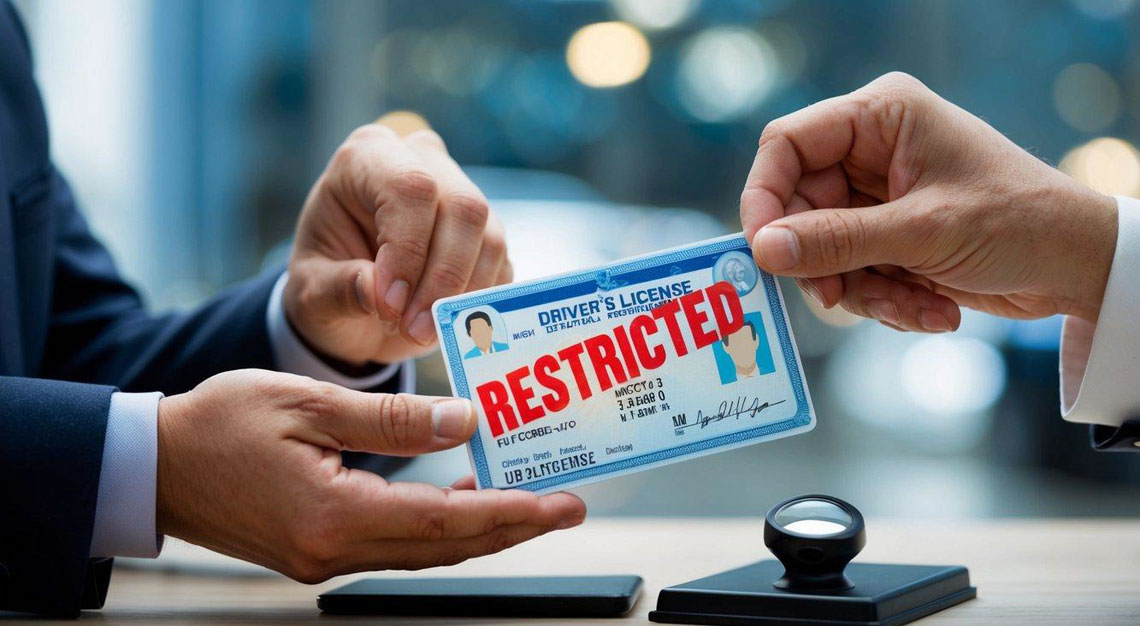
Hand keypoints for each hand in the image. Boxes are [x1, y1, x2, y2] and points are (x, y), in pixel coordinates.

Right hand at [155, 370, 583, 581]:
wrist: (152, 464)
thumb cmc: (218, 424)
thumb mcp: (308, 404)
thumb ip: (392, 418)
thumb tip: (464, 422)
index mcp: (335, 515)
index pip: (447, 523)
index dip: (512, 514)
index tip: (561, 506)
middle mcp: (335, 551)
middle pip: (446, 548)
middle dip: (512, 527)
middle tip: (565, 508)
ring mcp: (325, 559)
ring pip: (425, 552)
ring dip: (480, 530)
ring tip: (527, 503)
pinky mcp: (317, 551)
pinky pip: (396, 545)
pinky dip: (439, 529)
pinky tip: (462, 505)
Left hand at [285, 125, 511, 364]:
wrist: (353, 304)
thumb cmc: (325, 283)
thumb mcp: (310, 292)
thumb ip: (338, 289)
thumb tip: (379, 291)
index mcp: (367, 158)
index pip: (410, 188)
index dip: (408, 250)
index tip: (389, 305)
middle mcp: (422, 162)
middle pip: (463, 208)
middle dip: (442, 278)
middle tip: (413, 330)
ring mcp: (461, 195)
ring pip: (490, 239)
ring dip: (462, 297)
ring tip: (420, 333)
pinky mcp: (487, 235)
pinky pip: (501, 267)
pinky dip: (478, 304)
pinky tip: (442, 325)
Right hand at [741, 72, 1117, 330]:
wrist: (1079, 267)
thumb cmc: (1018, 223)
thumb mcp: (921, 232)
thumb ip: (836, 241)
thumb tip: (763, 250)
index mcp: (880, 118)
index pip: (787, 145)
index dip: (764, 196)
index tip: (762, 251)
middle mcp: (872, 151)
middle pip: (799, 207)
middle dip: (822, 261)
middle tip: (837, 298)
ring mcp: (879, 197)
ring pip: (822, 250)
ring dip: (861, 290)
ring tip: (914, 307)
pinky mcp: (888, 237)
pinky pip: (852, 273)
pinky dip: (884, 300)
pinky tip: (932, 310)